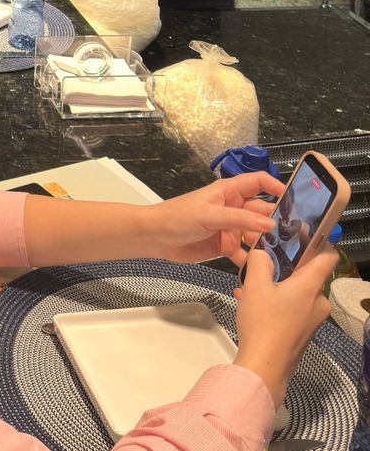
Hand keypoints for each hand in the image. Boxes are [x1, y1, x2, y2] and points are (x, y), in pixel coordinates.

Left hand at [145, 172, 282, 264]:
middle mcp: (233, 208)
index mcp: (228, 191)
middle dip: (277, 221)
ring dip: (267, 243)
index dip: (277, 187)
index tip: (295, 200)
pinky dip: (253, 260)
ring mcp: (230, 228)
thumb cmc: (177, 217)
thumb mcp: (209, 215)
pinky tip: (261, 268)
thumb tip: (270, 224)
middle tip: (295, 235)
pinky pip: (245, 253)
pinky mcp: (226, 246)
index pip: (259, 182)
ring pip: (256, 234)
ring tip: (283, 254)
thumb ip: (240, 219)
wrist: (155, 238)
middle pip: (262, 211)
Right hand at [233, 247, 335, 408]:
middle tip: (264, 264)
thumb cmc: (263, 324)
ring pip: (297, 293)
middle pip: (308, 275)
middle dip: (286, 268)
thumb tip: (262, 253)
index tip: (302, 233)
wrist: (265, 367)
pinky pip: (292, 309)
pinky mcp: (304, 333)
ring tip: (250, 287)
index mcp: (311, 286)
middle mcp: (318, 302)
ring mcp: (313, 320)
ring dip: (276, 287)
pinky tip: (251, 304)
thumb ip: (259, 261)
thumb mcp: (255, 285)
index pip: (328, 256)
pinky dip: (276, 304)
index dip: (319, 241)